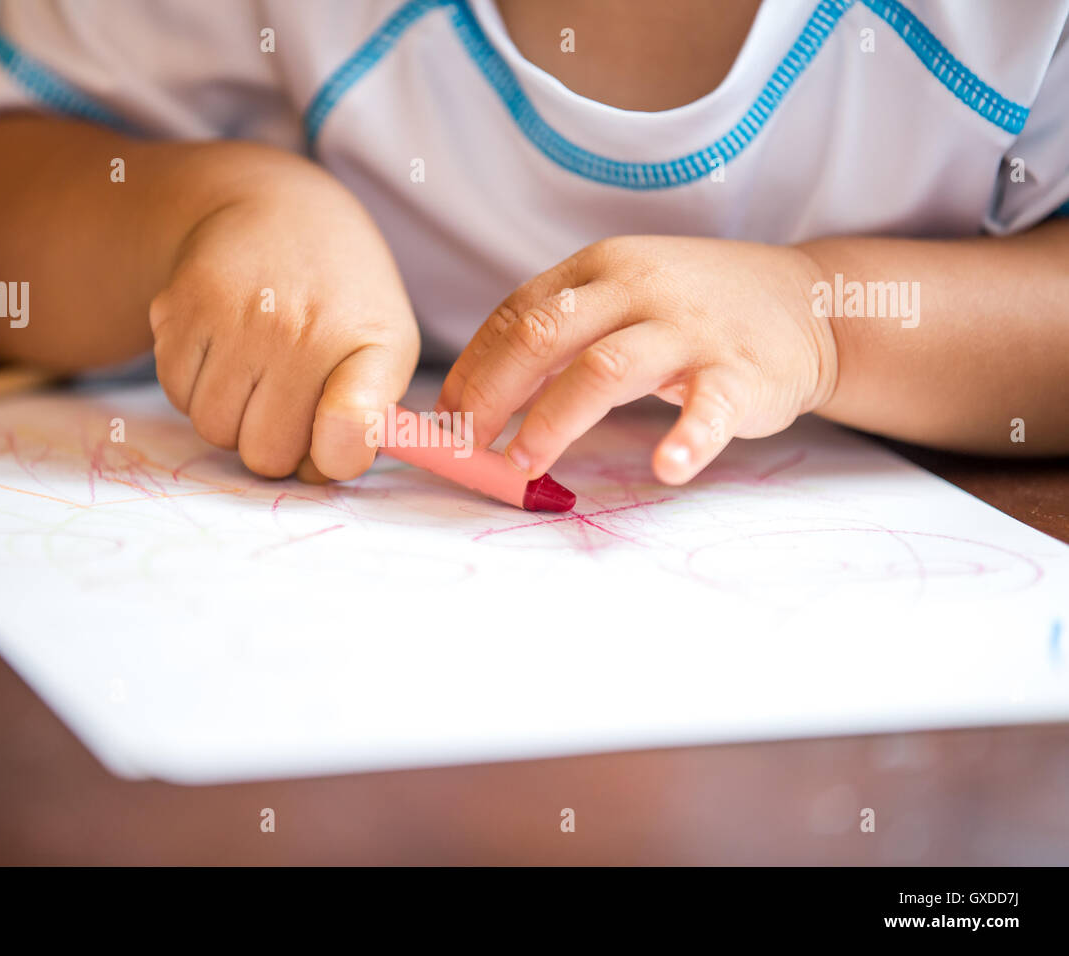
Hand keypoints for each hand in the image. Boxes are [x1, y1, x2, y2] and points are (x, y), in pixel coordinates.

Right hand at [150, 163, 418, 479]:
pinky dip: (195, 388)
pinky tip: (223, 351)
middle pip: (266, 455)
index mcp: (368, 344)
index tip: (334, 446)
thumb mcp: (386, 348)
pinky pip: (176, 395)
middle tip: (289, 400)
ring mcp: (237, 317)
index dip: (338, 453)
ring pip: (214, 431)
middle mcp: (302, 330)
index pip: (351, 425)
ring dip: (232, 417)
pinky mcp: (181, 307)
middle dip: (275, 442)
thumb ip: (370, 422)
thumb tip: (319, 471)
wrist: (277, 211)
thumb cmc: (340, 302)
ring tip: (256, 372)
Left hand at [436, 236, 838, 483]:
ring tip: (525, 464)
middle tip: (468, 445)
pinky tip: (665, 468)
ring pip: (605, 368)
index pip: (516, 314)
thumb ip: (561, 334)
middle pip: (545, 334)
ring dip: (554, 419)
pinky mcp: (740, 372)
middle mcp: (638, 287)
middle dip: (494, 393)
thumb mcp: (623, 297)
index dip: (473, 368)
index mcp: (600, 268)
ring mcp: (690, 328)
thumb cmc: (693, 310)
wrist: (807, 302)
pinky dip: (686, 439)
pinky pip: (709, 408)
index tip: (446, 417)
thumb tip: (482, 398)